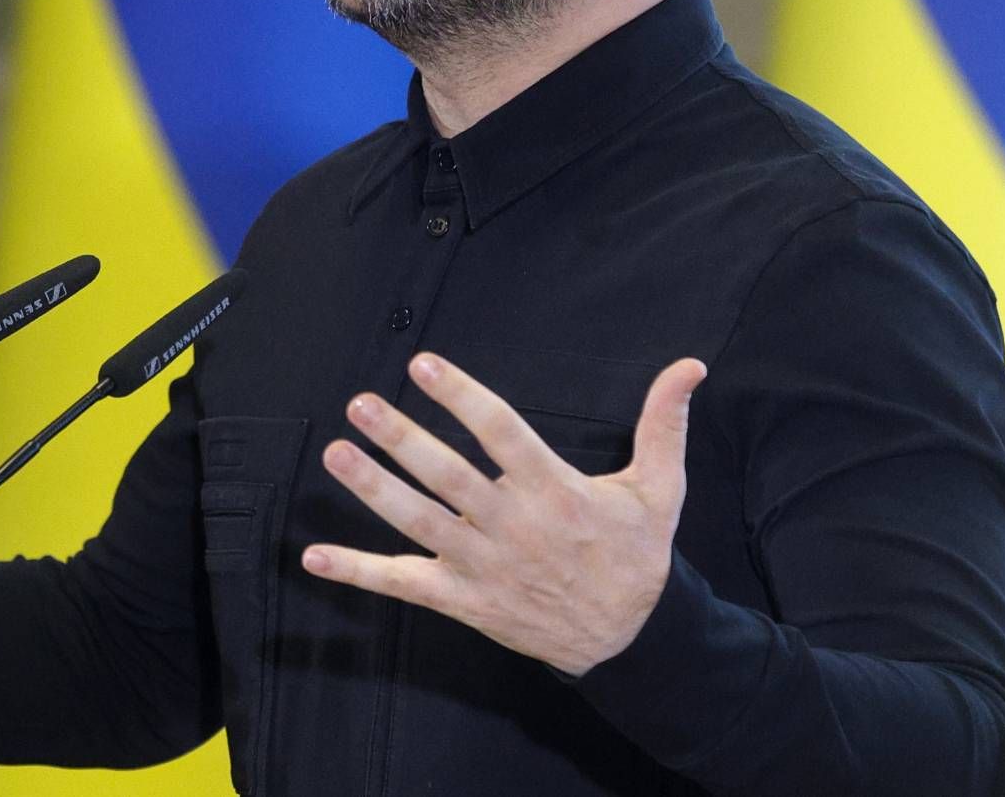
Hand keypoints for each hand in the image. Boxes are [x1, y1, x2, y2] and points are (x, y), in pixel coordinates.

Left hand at [301, 351, 705, 676]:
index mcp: (555, 492)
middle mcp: (512, 527)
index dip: (461, 397)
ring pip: (418, 524)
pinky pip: (403, 585)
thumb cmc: (637, 554)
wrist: (631, 640)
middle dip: (402, 439)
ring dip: (372, 490)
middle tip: (361, 403)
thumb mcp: (660, 489)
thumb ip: (664, 424)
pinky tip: (314, 557)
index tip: (423, 364)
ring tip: (335, 453)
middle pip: (448, 477)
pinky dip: (358, 572)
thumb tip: (690, 367)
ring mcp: (482, 566)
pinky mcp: (462, 599)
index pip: (500, 433)